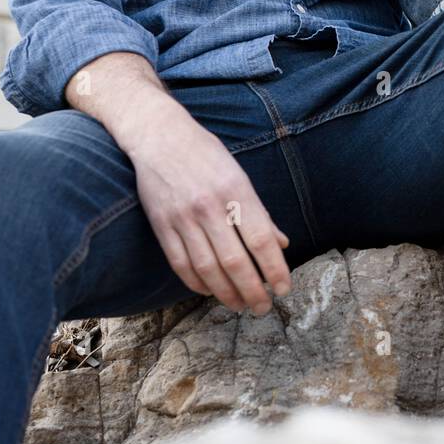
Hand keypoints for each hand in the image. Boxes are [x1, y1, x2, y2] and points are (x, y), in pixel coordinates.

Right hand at [127, 112, 291, 315]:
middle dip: (253, 291)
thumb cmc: (206, 154)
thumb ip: (259, 212)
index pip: (260, 239)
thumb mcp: (239, 175)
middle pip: (235, 261)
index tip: (284, 288)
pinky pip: (181, 265)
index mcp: (235, 189)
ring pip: (208, 269)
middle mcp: (209, 205)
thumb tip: (282, 244)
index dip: (275, 269)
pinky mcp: (161, 225)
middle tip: (263, 307)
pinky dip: (197, 284)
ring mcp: (183, 217)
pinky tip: (211, 291)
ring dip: (227, 294)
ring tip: (241, 305)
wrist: (159, 136)